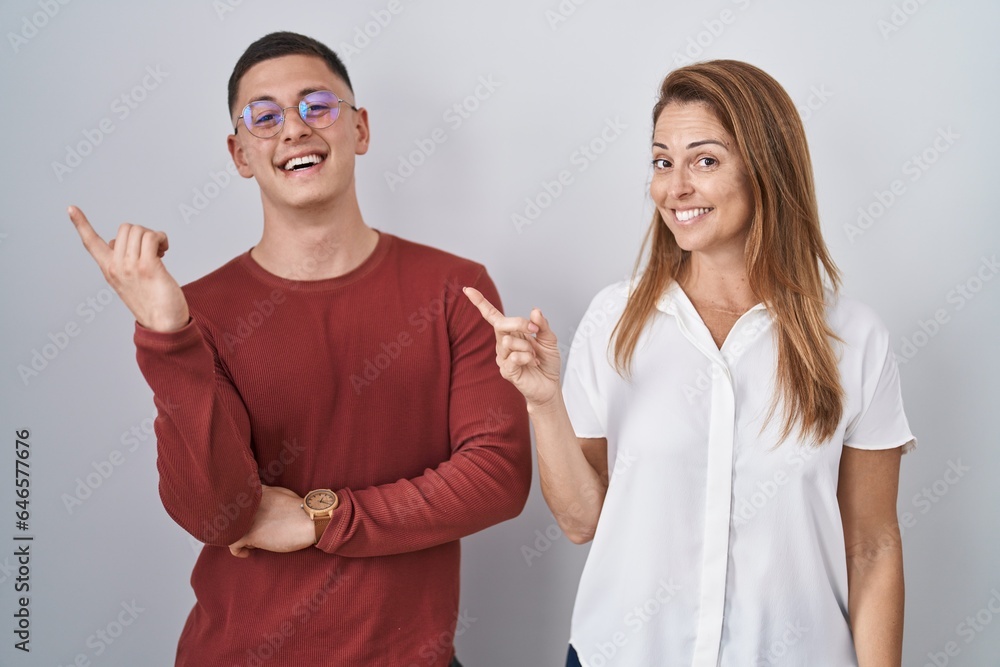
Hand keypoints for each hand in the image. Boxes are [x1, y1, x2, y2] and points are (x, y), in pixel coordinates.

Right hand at [67, 206, 189, 331]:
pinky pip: (152, 237)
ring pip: (139, 230)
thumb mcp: (129, 281)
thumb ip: (122, 261)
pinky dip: (161, 238)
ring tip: (160, 251)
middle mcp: (116, 267)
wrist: (164, 325)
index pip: (90, 243)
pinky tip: (165, 249)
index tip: (71, 207)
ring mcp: (130, 267)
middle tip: (153, 249)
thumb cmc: (152, 302)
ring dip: (154, 235)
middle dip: (142, 232)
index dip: (81, 224)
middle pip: (125, 228)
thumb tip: (119, 242)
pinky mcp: (148, 267)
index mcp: (108, 269)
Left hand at [228, 485, 315, 557]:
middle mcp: (247, 503)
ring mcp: (247, 518)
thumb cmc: (301, 509)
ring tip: (252, 542)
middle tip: (249, 533)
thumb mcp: (282, 493)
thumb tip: (259, 504)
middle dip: (237, 527)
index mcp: (256, 491)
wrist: (310, 521)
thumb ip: (267, 495)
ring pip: (230, 531)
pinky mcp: (249, 534)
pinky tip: (247, 553)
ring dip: (239, 538)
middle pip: (230, 516)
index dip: (238, 512)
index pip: (235, 500)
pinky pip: (233, 544)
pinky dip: (238, 551)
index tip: (246, 521)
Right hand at [463, 286, 560, 408]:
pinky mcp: (505, 371)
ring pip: (509, 341)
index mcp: (511, 332)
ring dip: (528, 347)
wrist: (549, 386)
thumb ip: (541, 325)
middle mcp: (502, 343)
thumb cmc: (546, 362)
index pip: (492, 315)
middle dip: (519, 323)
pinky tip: (532, 363)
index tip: (468, 289)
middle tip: (534, 330)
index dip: (480, 302)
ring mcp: (502, 358)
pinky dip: (528, 357)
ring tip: (534, 356)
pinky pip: (514, 357)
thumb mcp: (549, 339)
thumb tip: (534, 310)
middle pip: (500, 324)